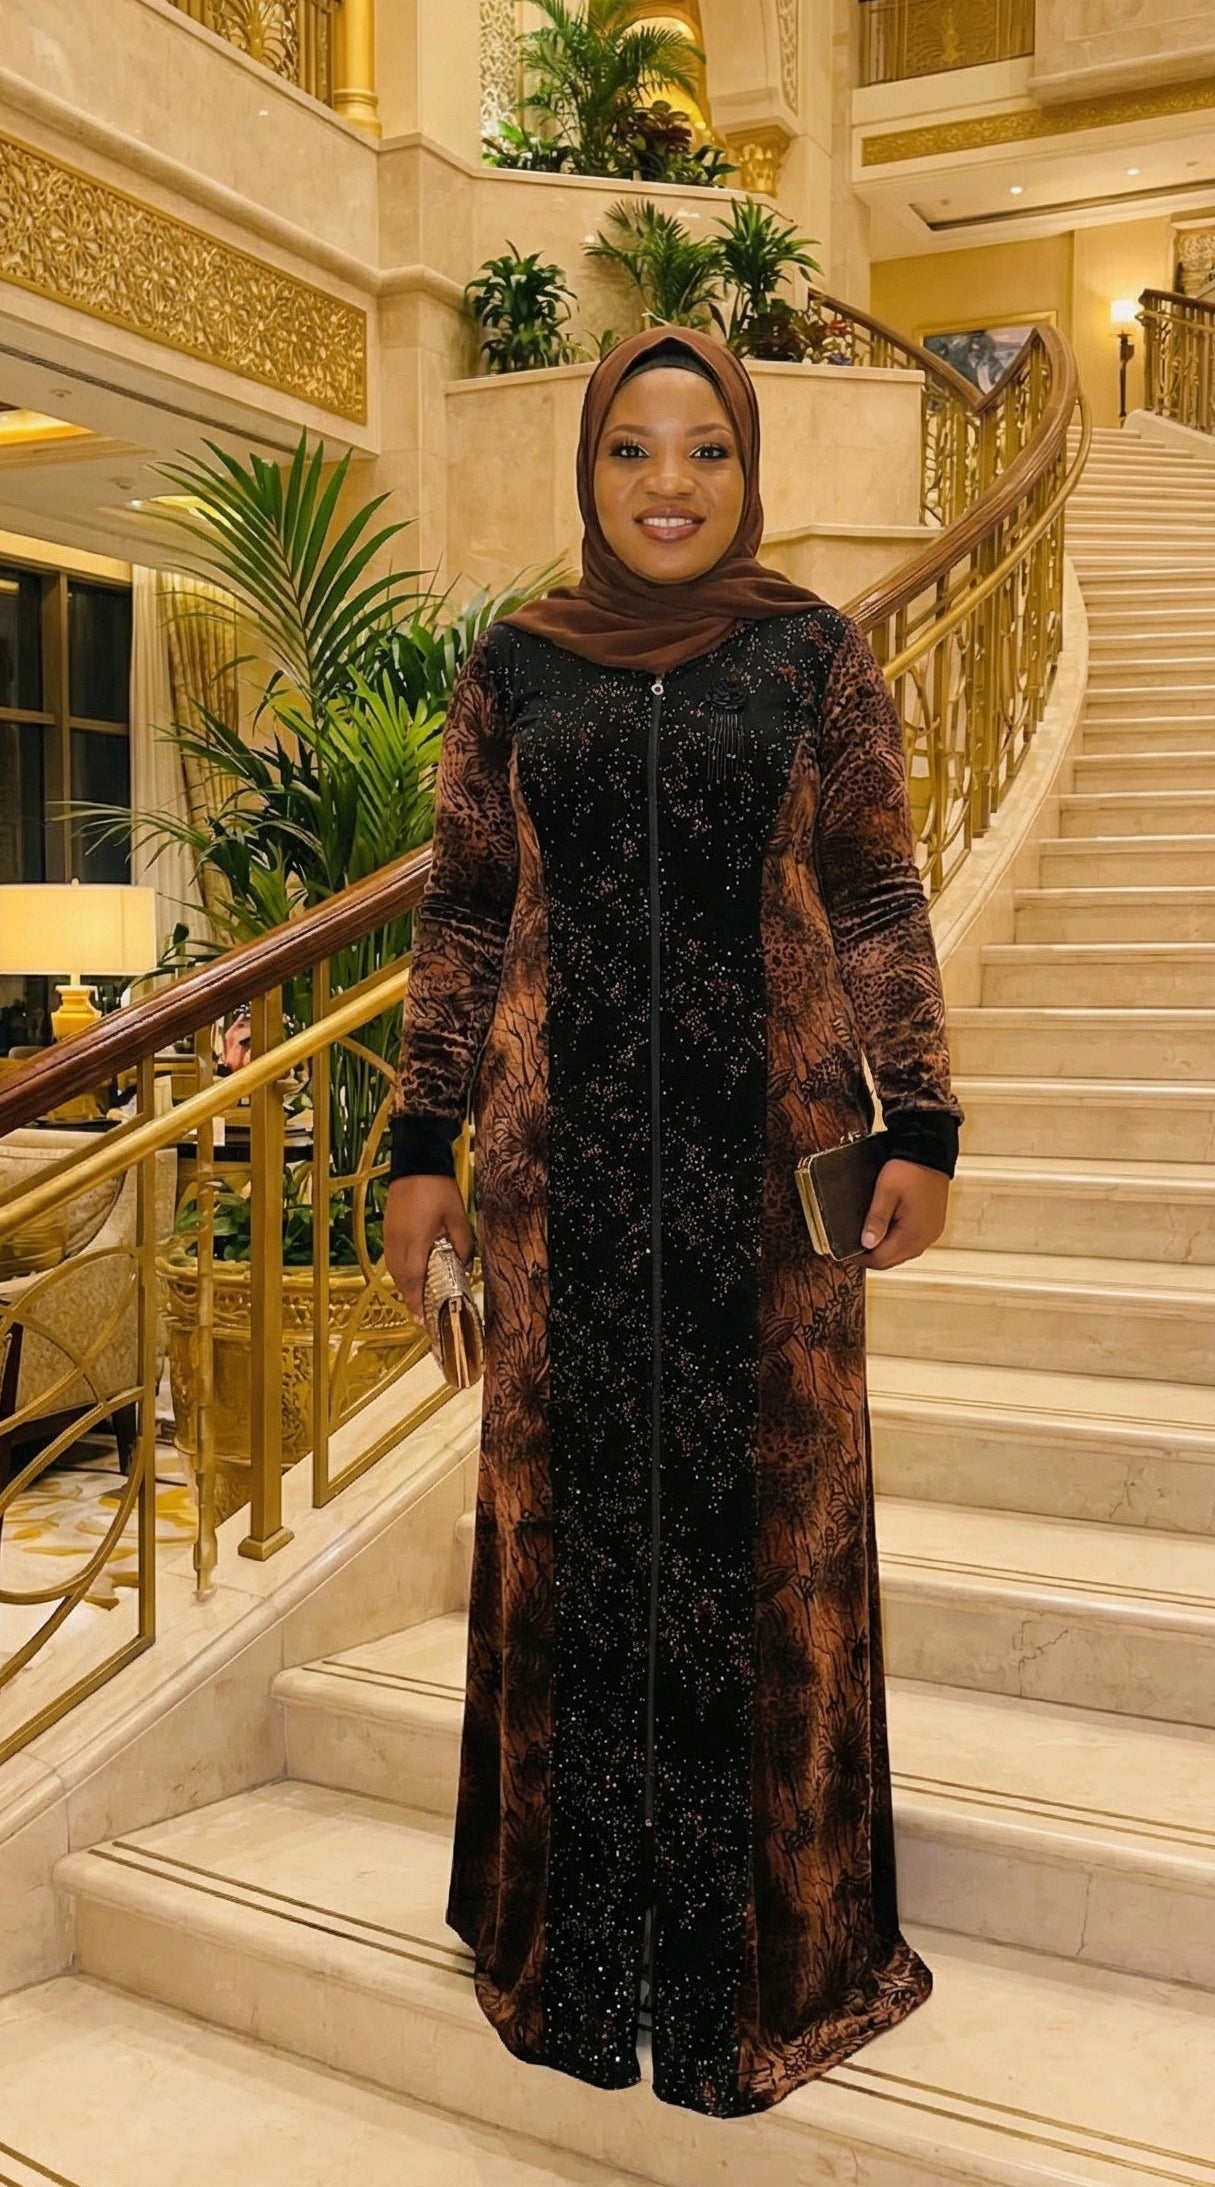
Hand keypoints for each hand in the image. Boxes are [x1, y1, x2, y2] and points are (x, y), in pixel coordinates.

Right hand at [384, 1174, 474, 1321]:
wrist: (416, 1163)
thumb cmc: (437, 1188)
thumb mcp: (458, 1218)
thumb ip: (463, 1245)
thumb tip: (463, 1265)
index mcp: (415, 1243)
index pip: (414, 1282)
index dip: (418, 1303)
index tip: (423, 1321)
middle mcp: (398, 1245)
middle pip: (403, 1282)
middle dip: (414, 1300)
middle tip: (426, 1316)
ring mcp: (390, 1239)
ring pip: (396, 1273)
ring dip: (408, 1287)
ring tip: (421, 1299)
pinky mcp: (388, 1232)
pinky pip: (393, 1261)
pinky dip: (403, 1272)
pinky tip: (414, 1275)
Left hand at [860, 1159, 949, 1269]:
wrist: (930, 1153)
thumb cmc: (910, 1169)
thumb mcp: (886, 1192)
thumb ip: (876, 1220)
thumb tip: (867, 1243)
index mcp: (913, 1234)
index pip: (882, 1260)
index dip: (861, 1259)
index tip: (847, 1252)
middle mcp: (925, 1238)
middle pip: (892, 1260)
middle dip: (872, 1255)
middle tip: (854, 1246)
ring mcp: (931, 1233)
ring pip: (902, 1253)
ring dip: (885, 1249)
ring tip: (869, 1236)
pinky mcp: (933, 1226)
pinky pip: (912, 1242)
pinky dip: (897, 1241)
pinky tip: (888, 1230)